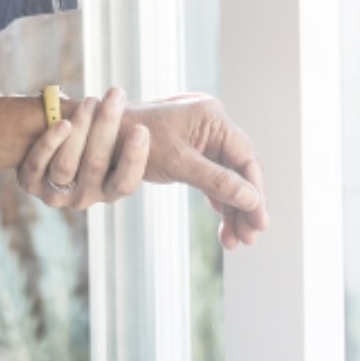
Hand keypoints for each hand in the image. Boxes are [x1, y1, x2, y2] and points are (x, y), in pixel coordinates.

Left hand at [15, 86, 148, 210]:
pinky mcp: (30, 183)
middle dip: (107, 126)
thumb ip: (130, 133)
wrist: (44, 146)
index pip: (125, 183)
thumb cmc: (91, 141)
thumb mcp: (113, 143)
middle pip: (95, 166)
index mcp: (110, 192)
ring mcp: (55, 194)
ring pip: (66, 165)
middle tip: (114, 95)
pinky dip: (50, 142)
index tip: (141, 129)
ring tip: (90, 101)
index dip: (134, 158)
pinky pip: (38, 164)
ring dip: (80, 128)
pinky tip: (63, 122)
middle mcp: (84, 198)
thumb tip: (166, 109)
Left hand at [124, 93, 268, 248]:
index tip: (259, 225)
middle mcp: (213, 125)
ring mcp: (203, 138)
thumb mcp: (177, 164)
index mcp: (214, 119)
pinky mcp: (192, 150)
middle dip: (245, 206)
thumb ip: (216, 181)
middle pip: (241, 171)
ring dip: (232, 208)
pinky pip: (212, 176)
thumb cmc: (133, 141)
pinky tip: (223, 224)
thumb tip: (253, 201)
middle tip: (248, 240)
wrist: (99, 133)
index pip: (247, 160)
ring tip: (234, 242)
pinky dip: (217, 199)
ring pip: (228, 177)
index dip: (256, 194)